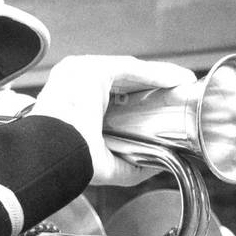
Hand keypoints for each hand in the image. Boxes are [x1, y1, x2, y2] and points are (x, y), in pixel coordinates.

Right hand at [30, 55, 195, 185]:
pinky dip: (155, 74)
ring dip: (160, 79)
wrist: (53, 157)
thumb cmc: (67, 162)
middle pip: (124, 82)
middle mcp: (75, 84)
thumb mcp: (106, 167)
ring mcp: (82, 73)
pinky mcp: (92, 69)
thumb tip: (157, 165)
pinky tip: (175, 80)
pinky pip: (131, 69)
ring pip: (130, 73)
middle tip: (178, 96)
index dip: (142, 101)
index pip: (113, 98)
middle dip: (153, 89)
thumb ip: (131, 166)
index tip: (164, 108)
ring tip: (182, 85)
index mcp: (73, 106)